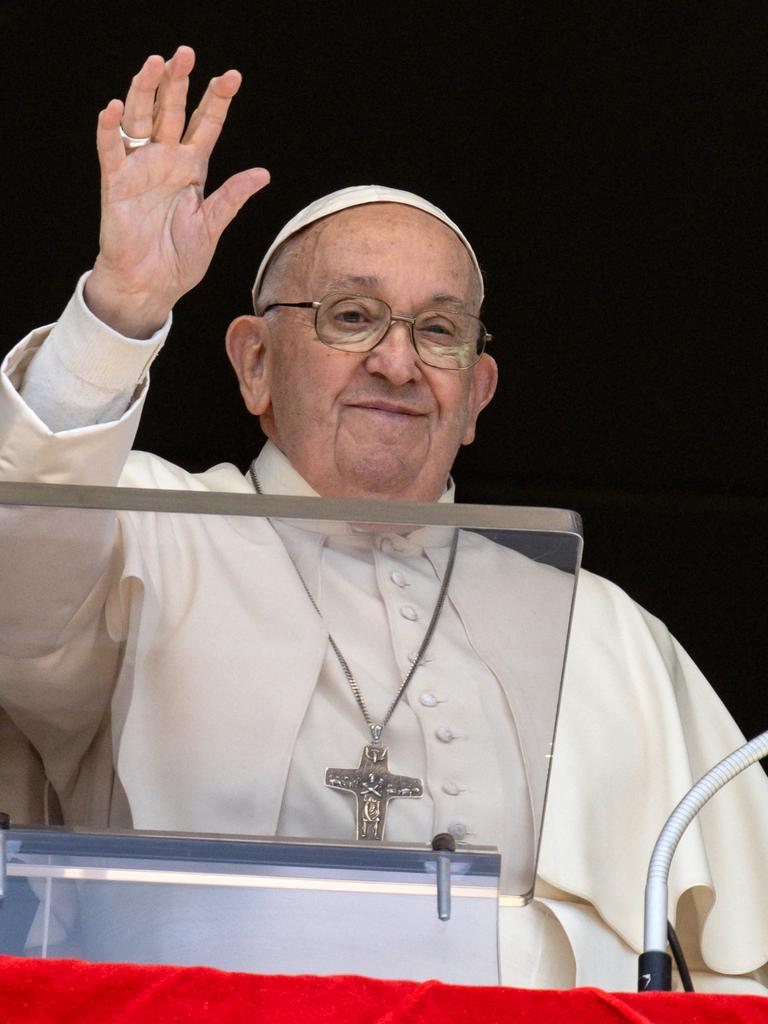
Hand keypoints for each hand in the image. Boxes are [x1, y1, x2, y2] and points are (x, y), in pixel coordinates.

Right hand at [85, 46, 269, 337]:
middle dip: (179, 82)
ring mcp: (139, 169)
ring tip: (155, 64)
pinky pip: (110, 149)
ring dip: (145, 91)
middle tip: (186, 53)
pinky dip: (109, 128)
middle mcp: (165, 161)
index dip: (217, 101)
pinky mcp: (115, 184)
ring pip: (140, 119)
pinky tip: (113, 106)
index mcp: (192, 170)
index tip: (232, 76)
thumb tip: (263, 173)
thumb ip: (233, 196)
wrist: (152, 286)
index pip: (206, 126)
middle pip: (171, 111)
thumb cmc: (180, 259)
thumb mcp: (213, 225)